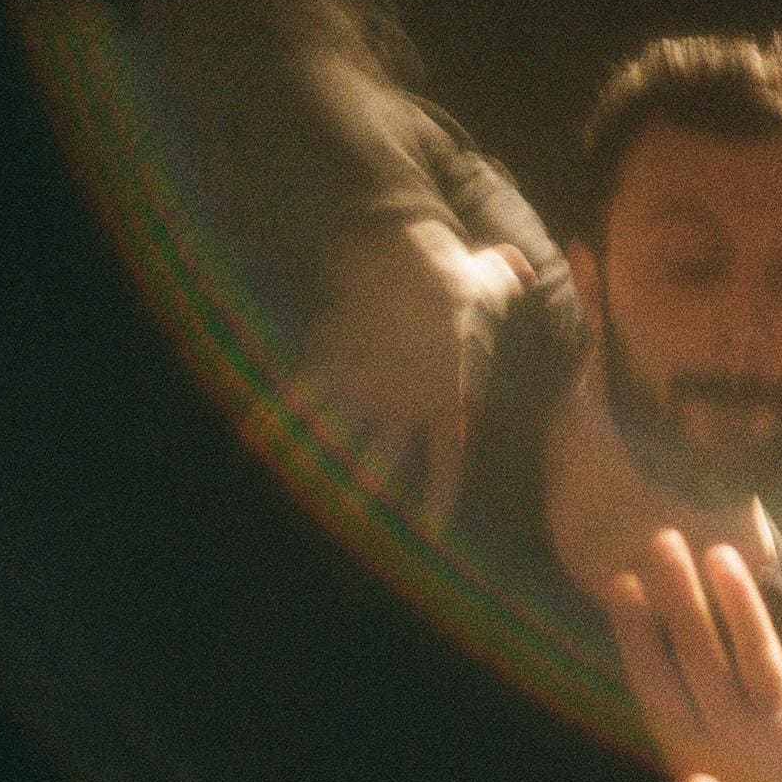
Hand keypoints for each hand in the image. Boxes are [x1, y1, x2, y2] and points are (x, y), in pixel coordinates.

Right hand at [291, 220, 533, 528]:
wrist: (404, 256)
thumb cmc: (453, 271)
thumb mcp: (491, 278)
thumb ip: (508, 277)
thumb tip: (525, 270)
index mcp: (448, 395)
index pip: (448, 456)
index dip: (439, 491)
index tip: (431, 524)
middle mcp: (405, 403)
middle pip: (385, 454)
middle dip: (369, 480)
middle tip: (356, 511)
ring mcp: (366, 385)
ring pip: (341, 434)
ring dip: (320, 459)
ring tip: (300, 477)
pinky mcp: (332, 361)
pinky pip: (303, 396)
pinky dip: (278, 415)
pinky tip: (257, 435)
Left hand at [606, 531, 781, 781]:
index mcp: (698, 763)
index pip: (662, 688)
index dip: (641, 641)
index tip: (620, 590)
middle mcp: (738, 736)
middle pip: (705, 654)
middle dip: (684, 601)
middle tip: (661, 540)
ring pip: (762, 656)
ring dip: (745, 609)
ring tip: (728, 557)